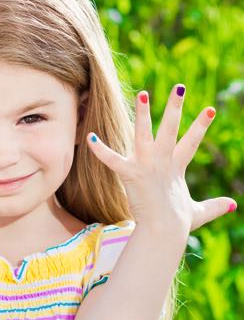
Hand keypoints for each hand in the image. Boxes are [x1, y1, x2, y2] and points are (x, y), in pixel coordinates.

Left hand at [86, 84, 236, 233]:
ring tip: (142, 93)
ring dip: (143, 114)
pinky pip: (111, 159)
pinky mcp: (129, 173)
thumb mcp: (199, 212)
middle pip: (170, 129)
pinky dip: (100, 149)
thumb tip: (233, 206)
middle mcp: (162, 161)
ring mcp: (146, 165)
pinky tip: (89, 137)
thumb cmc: (177, 223)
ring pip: (144, 133)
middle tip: (180, 87)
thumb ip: (214, 206)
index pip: (191, 141)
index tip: (210, 108)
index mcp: (176, 166)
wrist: (163, 232)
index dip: (201, 125)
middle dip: (175, 107)